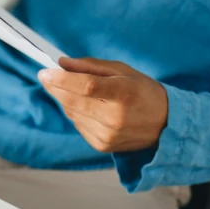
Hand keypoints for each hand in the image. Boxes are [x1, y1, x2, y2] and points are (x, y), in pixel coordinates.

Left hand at [38, 57, 168, 152]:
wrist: (165, 125)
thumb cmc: (142, 92)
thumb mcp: (123, 71)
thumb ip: (91, 66)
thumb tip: (62, 63)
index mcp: (124, 93)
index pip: (86, 86)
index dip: (62, 79)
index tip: (45, 72)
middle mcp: (115, 117)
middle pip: (73, 101)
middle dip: (55, 87)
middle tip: (46, 77)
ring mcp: (107, 134)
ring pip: (72, 113)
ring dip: (65, 99)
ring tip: (71, 89)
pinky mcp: (101, 145)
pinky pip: (78, 125)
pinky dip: (75, 113)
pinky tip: (85, 106)